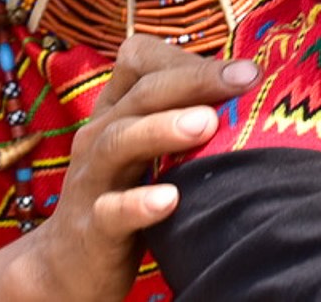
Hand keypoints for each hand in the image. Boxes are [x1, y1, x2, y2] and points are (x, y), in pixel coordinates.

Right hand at [1, 37, 258, 301]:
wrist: (68, 262)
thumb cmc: (124, 191)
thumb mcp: (148, 147)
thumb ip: (185, 114)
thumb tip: (252, 89)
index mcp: (116, 110)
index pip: (141, 61)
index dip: (188, 59)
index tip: (246, 68)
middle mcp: (100, 136)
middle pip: (142, 95)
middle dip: (195, 81)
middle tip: (245, 77)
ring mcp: (91, 181)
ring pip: (118, 143)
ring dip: (162, 129)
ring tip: (206, 123)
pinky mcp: (91, 228)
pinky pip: (110, 212)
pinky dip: (137, 204)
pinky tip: (169, 199)